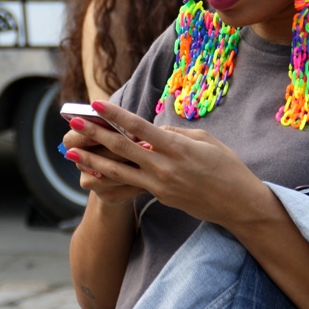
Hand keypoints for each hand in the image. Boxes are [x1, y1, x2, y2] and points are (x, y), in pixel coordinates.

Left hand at [63, 101, 266, 226]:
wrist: (237, 204)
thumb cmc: (226, 166)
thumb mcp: (205, 140)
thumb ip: (176, 133)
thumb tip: (154, 130)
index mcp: (177, 147)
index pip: (139, 127)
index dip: (115, 115)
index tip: (96, 104)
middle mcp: (164, 167)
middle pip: (122, 148)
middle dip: (95, 135)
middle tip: (72, 125)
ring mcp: (160, 184)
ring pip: (119, 170)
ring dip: (92, 160)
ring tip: (70, 153)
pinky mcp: (159, 196)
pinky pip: (130, 184)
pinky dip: (110, 177)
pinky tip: (93, 173)